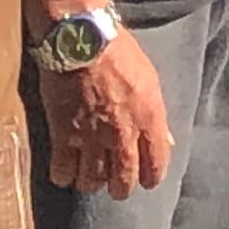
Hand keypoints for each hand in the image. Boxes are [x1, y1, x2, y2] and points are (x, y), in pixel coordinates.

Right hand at [37, 30, 171, 199]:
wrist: (82, 40)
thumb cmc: (120, 53)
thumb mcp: (150, 80)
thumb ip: (156, 115)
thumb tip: (165, 141)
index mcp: (149, 118)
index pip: (156, 165)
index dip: (151, 177)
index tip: (146, 181)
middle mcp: (122, 134)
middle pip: (122, 181)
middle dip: (120, 188)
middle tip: (116, 186)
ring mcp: (91, 137)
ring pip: (91, 182)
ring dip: (90, 182)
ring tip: (89, 177)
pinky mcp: (63, 136)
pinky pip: (62, 172)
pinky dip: (64, 176)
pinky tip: (66, 170)